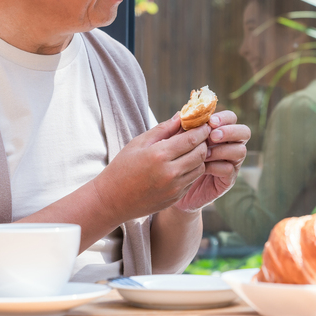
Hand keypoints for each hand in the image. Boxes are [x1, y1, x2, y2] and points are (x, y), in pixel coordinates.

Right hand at [93, 115, 211, 221]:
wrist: (112, 200)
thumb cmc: (122, 167)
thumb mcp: (138, 143)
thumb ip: (163, 129)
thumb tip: (181, 115)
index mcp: (159, 155)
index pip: (192, 139)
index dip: (202, 130)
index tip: (204, 124)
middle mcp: (170, 173)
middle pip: (200, 153)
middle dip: (204, 142)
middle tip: (200, 136)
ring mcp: (174, 188)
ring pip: (200, 168)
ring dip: (199, 157)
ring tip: (191, 150)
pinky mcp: (175, 198)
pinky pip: (192, 181)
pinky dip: (192, 171)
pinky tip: (182, 165)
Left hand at [174, 111, 249, 211]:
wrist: (172, 188)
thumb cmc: (175, 161)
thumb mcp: (175, 143)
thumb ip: (180, 129)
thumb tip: (181, 113)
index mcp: (219, 132)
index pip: (231, 118)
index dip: (224, 117)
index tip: (210, 121)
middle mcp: (229, 145)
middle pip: (244, 132)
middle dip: (230, 131)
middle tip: (213, 136)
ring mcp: (231, 163)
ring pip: (240, 150)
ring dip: (222, 149)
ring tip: (205, 154)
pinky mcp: (227, 179)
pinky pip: (229, 169)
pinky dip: (216, 166)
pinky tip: (203, 168)